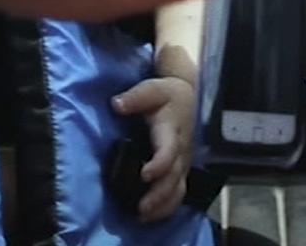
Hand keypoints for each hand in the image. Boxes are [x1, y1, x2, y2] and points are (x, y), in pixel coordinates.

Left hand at [111, 75, 194, 221]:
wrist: (188, 97)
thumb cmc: (167, 95)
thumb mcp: (153, 89)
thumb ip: (136, 97)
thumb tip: (117, 104)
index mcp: (172, 131)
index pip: (169, 151)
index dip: (159, 164)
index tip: (144, 175)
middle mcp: (181, 151)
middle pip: (174, 177)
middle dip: (159, 194)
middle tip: (141, 208)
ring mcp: (183, 162)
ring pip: (178, 189)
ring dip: (163, 205)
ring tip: (143, 215)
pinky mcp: (181, 169)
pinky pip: (178, 192)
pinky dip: (167, 207)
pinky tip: (150, 216)